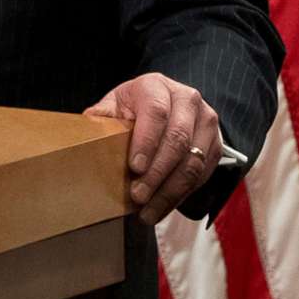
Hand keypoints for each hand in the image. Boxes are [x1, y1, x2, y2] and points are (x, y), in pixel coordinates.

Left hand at [86, 74, 221, 224]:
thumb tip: (82, 136)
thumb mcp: (114, 107)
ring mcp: (206, 122)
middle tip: (137, 197)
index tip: (134, 168)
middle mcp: (187, 99)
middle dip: (156, 174)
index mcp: (156, 86)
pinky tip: (161, 208)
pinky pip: (202, 174)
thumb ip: (101, 120)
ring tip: (147, 212)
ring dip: (169, 192)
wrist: (168, 107)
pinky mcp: (216, 144)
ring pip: (193, 161)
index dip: (146, 141)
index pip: (156, 112)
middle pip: (177, 139)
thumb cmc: (134, 110)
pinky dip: (181, 195)